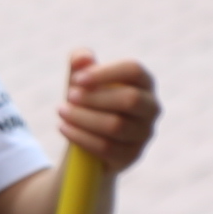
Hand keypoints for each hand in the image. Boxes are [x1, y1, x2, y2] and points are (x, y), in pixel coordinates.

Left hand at [56, 49, 157, 173]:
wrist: (87, 143)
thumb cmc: (88, 104)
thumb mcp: (80, 83)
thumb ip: (79, 64)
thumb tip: (82, 58)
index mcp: (143, 84)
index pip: (134, 70)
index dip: (105, 72)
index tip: (77, 79)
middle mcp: (151, 108)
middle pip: (130, 99)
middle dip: (93, 98)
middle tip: (69, 96)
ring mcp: (144, 133)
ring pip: (116, 125)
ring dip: (82, 117)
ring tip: (61, 111)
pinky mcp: (131, 155)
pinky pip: (106, 148)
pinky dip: (80, 136)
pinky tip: (64, 128)